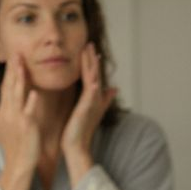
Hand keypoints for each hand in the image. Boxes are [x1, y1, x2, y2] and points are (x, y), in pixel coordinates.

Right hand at [0, 54, 41, 173]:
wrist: (18, 163)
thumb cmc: (10, 145)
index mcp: (2, 111)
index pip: (5, 87)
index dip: (8, 71)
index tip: (12, 56)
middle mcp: (8, 112)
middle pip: (10, 87)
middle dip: (13, 69)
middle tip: (17, 52)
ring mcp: (17, 119)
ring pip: (17, 95)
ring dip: (19, 79)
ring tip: (22, 64)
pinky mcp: (27, 126)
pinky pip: (29, 112)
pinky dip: (31, 102)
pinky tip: (34, 92)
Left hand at [60, 43, 117, 181]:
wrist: (76, 146)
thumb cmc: (78, 132)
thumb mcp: (89, 112)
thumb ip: (101, 100)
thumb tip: (114, 90)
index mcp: (91, 98)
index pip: (91, 77)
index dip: (90, 63)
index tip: (88, 50)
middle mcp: (95, 98)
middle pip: (94, 73)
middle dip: (91, 59)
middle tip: (89, 43)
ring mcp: (93, 100)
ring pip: (93, 76)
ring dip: (91, 63)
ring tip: (89, 49)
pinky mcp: (89, 104)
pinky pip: (90, 86)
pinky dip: (90, 77)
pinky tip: (89, 69)